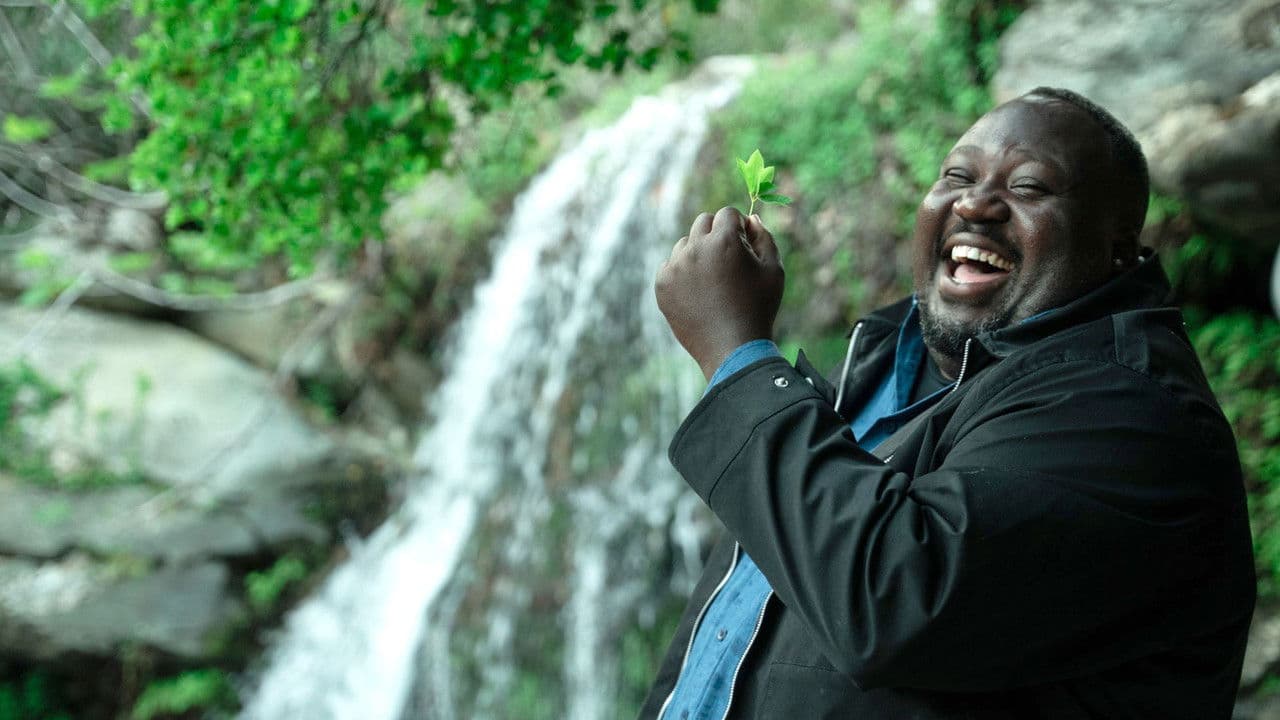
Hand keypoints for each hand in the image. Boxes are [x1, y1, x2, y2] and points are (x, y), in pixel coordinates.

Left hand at [655, 206, 784, 380]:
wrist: (732, 349)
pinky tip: (698, 293)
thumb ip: (764, 237)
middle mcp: (696, 248)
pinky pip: (671, 265)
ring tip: (713, 281)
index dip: (738, 228)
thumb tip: (751, 218)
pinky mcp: (662, 284)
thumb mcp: (773, 270)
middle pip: (703, 222)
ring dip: (698, 253)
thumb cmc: (759, 308)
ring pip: (686, 244)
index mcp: (724, 241)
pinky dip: (682, 273)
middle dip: (716, 234)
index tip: (743, 246)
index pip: (727, 214)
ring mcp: (676, 266)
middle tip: (727, 261)